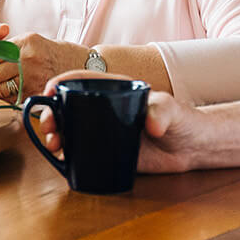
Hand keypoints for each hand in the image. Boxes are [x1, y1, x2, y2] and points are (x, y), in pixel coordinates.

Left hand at [0, 23, 84, 102]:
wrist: (83, 65)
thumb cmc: (54, 53)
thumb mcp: (32, 41)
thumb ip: (10, 47)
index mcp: (25, 42)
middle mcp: (29, 58)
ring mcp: (34, 76)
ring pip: (1, 88)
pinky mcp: (38, 92)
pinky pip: (14, 99)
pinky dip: (3, 102)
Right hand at [33, 87, 204, 174]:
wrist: (191, 148)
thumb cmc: (182, 120)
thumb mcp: (171, 110)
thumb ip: (161, 112)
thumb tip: (151, 125)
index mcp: (113, 90)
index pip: (80, 81)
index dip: (59, 83)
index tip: (48, 93)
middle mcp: (103, 108)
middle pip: (67, 107)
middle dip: (50, 114)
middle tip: (49, 127)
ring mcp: (103, 130)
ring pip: (70, 129)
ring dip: (54, 134)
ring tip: (54, 145)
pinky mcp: (106, 152)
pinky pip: (80, 151)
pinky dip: (66, 154)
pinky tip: (61, 158)